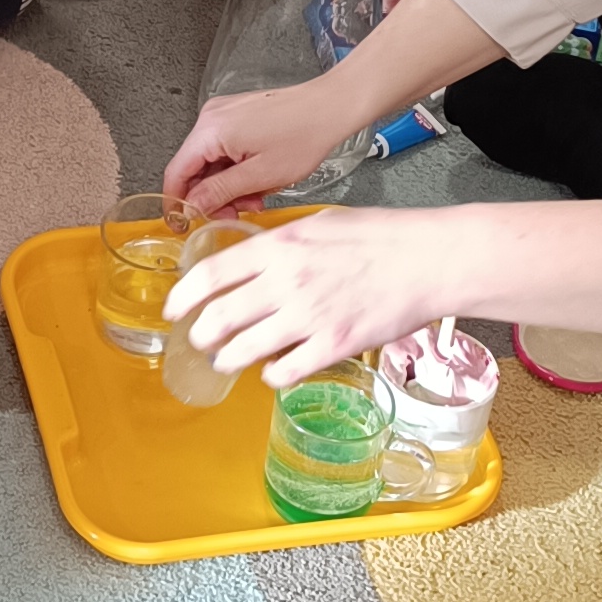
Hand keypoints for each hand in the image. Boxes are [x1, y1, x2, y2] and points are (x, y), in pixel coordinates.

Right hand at [164, 79, 350, 217]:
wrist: (330, 107)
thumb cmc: (304, 133)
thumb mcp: (260, 175)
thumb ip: (219, 192)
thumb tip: (191, 207)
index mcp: (211, 130)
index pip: (176, 172)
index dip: (175, 202)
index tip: (181, 223)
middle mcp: (212, 118)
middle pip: (194, 168)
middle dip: (212, 196)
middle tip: (233, 213)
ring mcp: (224, 114)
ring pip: (211, 161)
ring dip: (228, 185)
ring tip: (255, 196)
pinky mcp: (237, 116)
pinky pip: (224, 149)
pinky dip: (236, 169)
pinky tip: (257, 179)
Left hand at [168, 203, 450, 392]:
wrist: (428, 260)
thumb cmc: (380, 237)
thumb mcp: (318, 225)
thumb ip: (280, 245)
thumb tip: (249, 262)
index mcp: (279, 247)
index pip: (210, 274)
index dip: (182, 297)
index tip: (173, 310)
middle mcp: (286, 282)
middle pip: (218, 318)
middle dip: (200, 336)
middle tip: (198, 341)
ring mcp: (309, 316)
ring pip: (243, 351)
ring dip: (228, 360)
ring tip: (227, 362)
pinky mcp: (333, 345)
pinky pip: (284, 371)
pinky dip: (271, 376)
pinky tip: (273, 372)